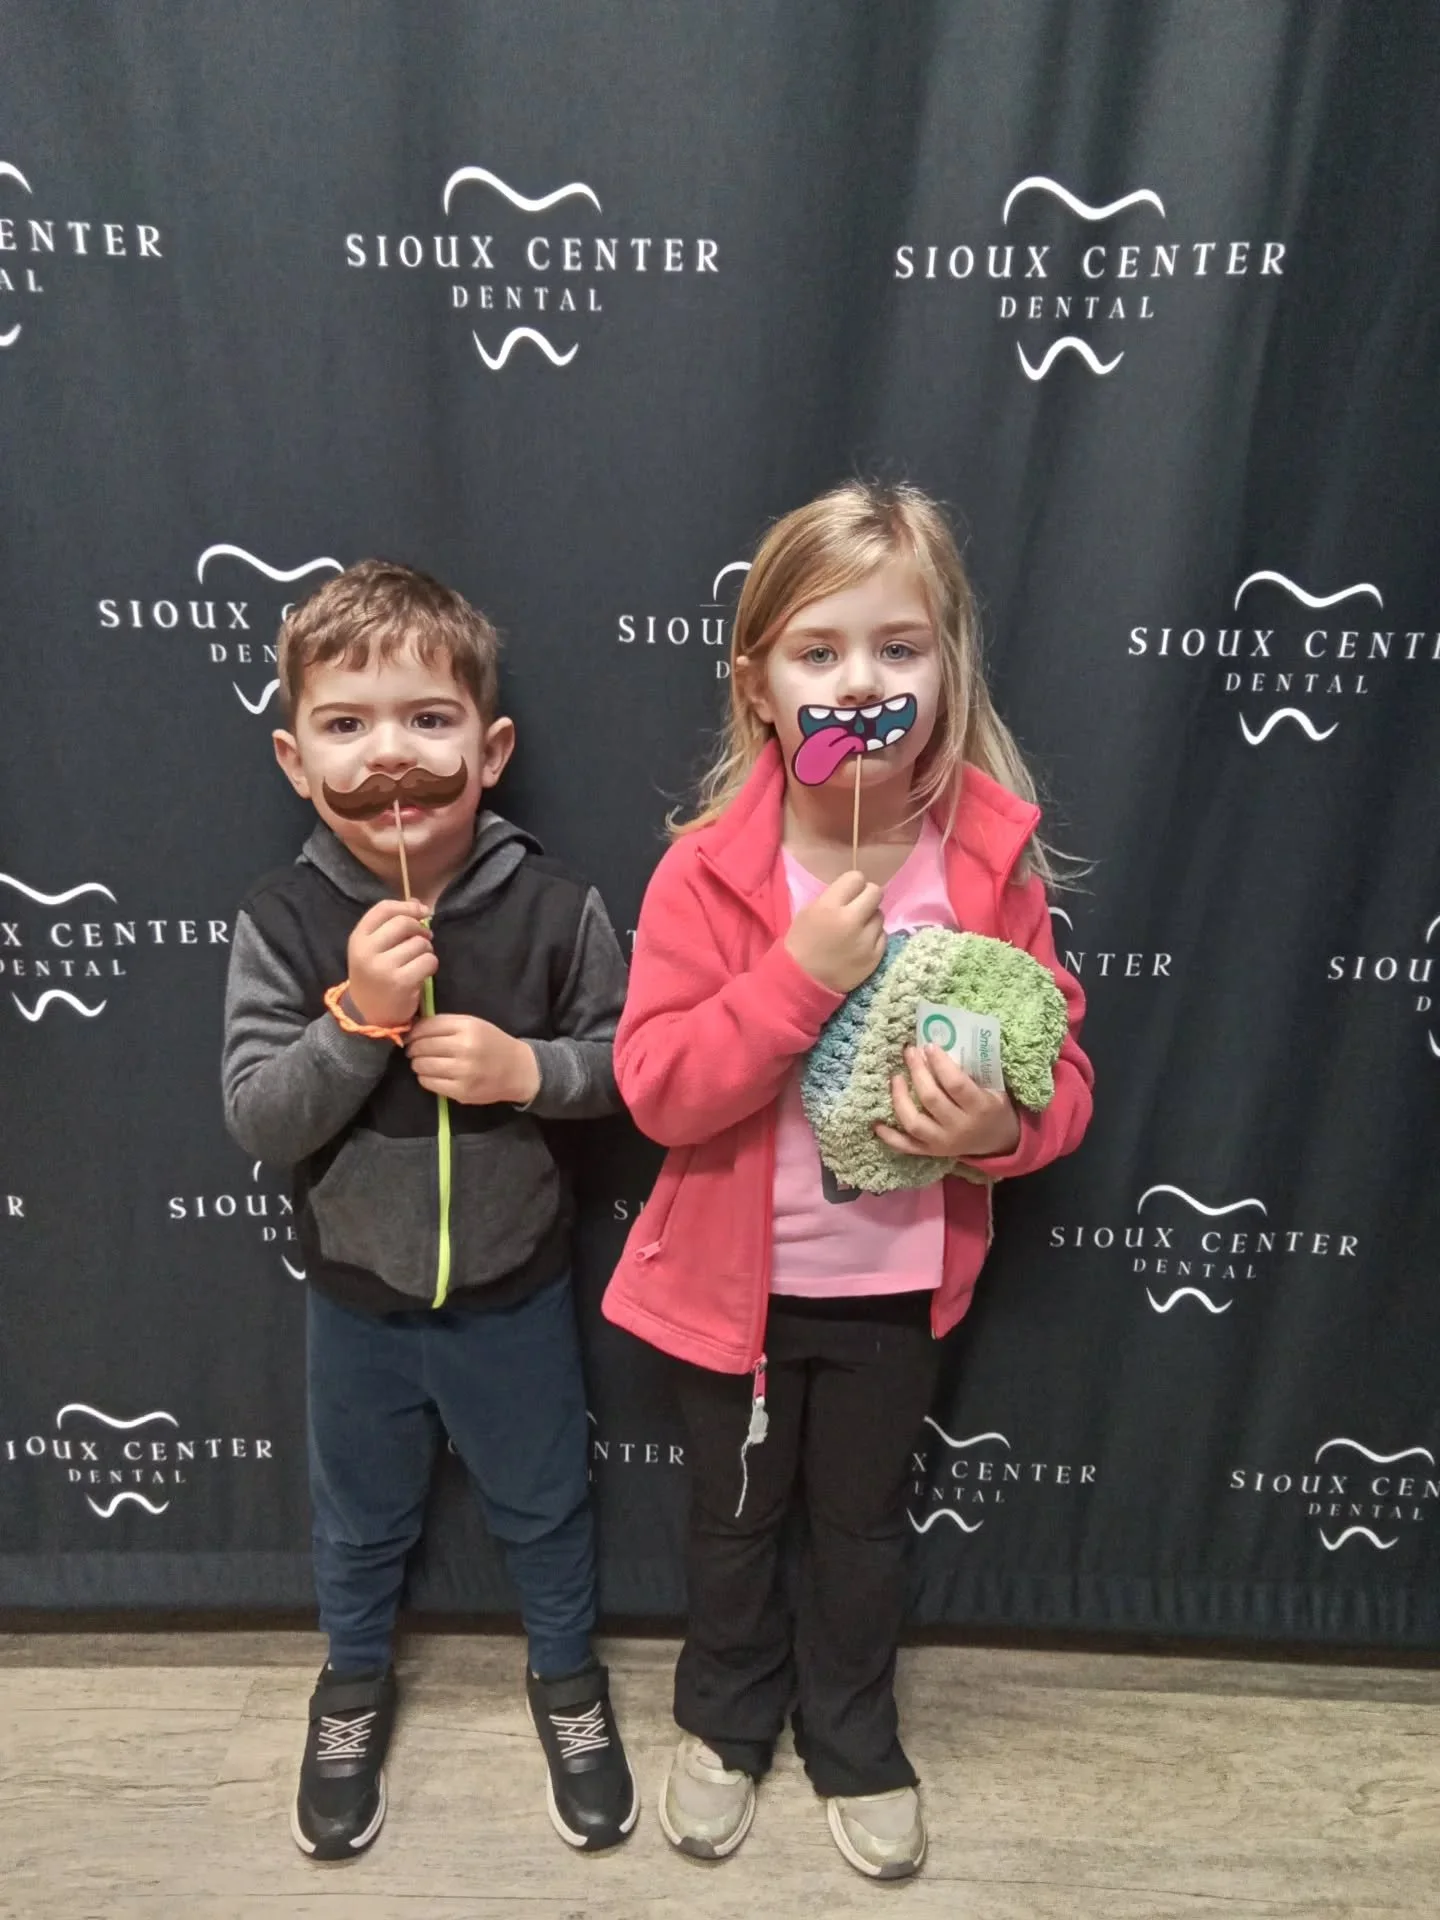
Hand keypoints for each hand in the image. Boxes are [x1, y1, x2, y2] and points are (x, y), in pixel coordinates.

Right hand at [345, 899, 435, 1028]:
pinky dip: (431, 965)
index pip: (384, 908)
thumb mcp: (373, 949)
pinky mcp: (400, 982)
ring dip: (426, 950)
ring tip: (418, 961)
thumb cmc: (374, 977)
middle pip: (404, 923)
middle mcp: (367, 951)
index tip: (422, 911)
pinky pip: (428, 961)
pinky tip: (422, 973)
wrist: (367, 1015)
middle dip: (420, 928)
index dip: (407, 906)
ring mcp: (383, 967)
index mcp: (358, 938)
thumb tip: (415, 901)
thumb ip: (391, 924)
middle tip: (425, 938)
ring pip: (420, 943)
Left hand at [406, 1014, 540, 1106]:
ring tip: (424, 1062)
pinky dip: (425, 1078)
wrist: (518, 1071)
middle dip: (413, 1049)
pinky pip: (429, 1083)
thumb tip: (412, 1028)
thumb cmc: (492, 1044)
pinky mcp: (461, 1092)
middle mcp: (465, 1049)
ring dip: (418, 1064)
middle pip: (422, 1047)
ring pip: (422, 1066)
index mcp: (468, 1028)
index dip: (414, 1032)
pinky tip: (433, 1074)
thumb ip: (445, 1023)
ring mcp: (463, 1072)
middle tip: (415, 1051)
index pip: (427, 1027)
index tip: (411, 1036)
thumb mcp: (473, 1024)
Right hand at [784, 870, 885, 993]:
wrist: (803, 981)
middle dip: (867, 897)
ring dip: (870, 919)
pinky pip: (883, 935)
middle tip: (859, 907)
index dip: (853, 885)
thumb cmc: (801, 944)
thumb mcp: (808, 912)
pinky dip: (873, 937)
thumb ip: (833, 898)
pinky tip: (860, 944)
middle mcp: (850, 920)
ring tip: (857, 929)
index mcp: (829, 906)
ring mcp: (865, 940)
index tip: (849, 894)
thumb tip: (855, 892)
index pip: (856, 878)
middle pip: (875, 892)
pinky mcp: (875, 956)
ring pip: (880, 915)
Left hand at [875, 1043, 1022, 1160]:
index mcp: (980, 1108)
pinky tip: (877, 1123)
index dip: (939, 1063)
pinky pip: (906, 1146)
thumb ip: (970, 1071)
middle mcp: (960, 1127)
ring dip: (900, 1099)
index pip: (956, 1084)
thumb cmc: (993, 1106)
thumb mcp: (992, 1087)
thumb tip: (937, 1047)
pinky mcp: (931, 1152)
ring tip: (895, 1078)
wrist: (998, 1140)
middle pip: (931, 1099)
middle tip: (909, 1052)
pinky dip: (890, 1137)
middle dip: (918, 1072)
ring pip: (914, 1123)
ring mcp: (943, 1142)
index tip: (928, 1046)